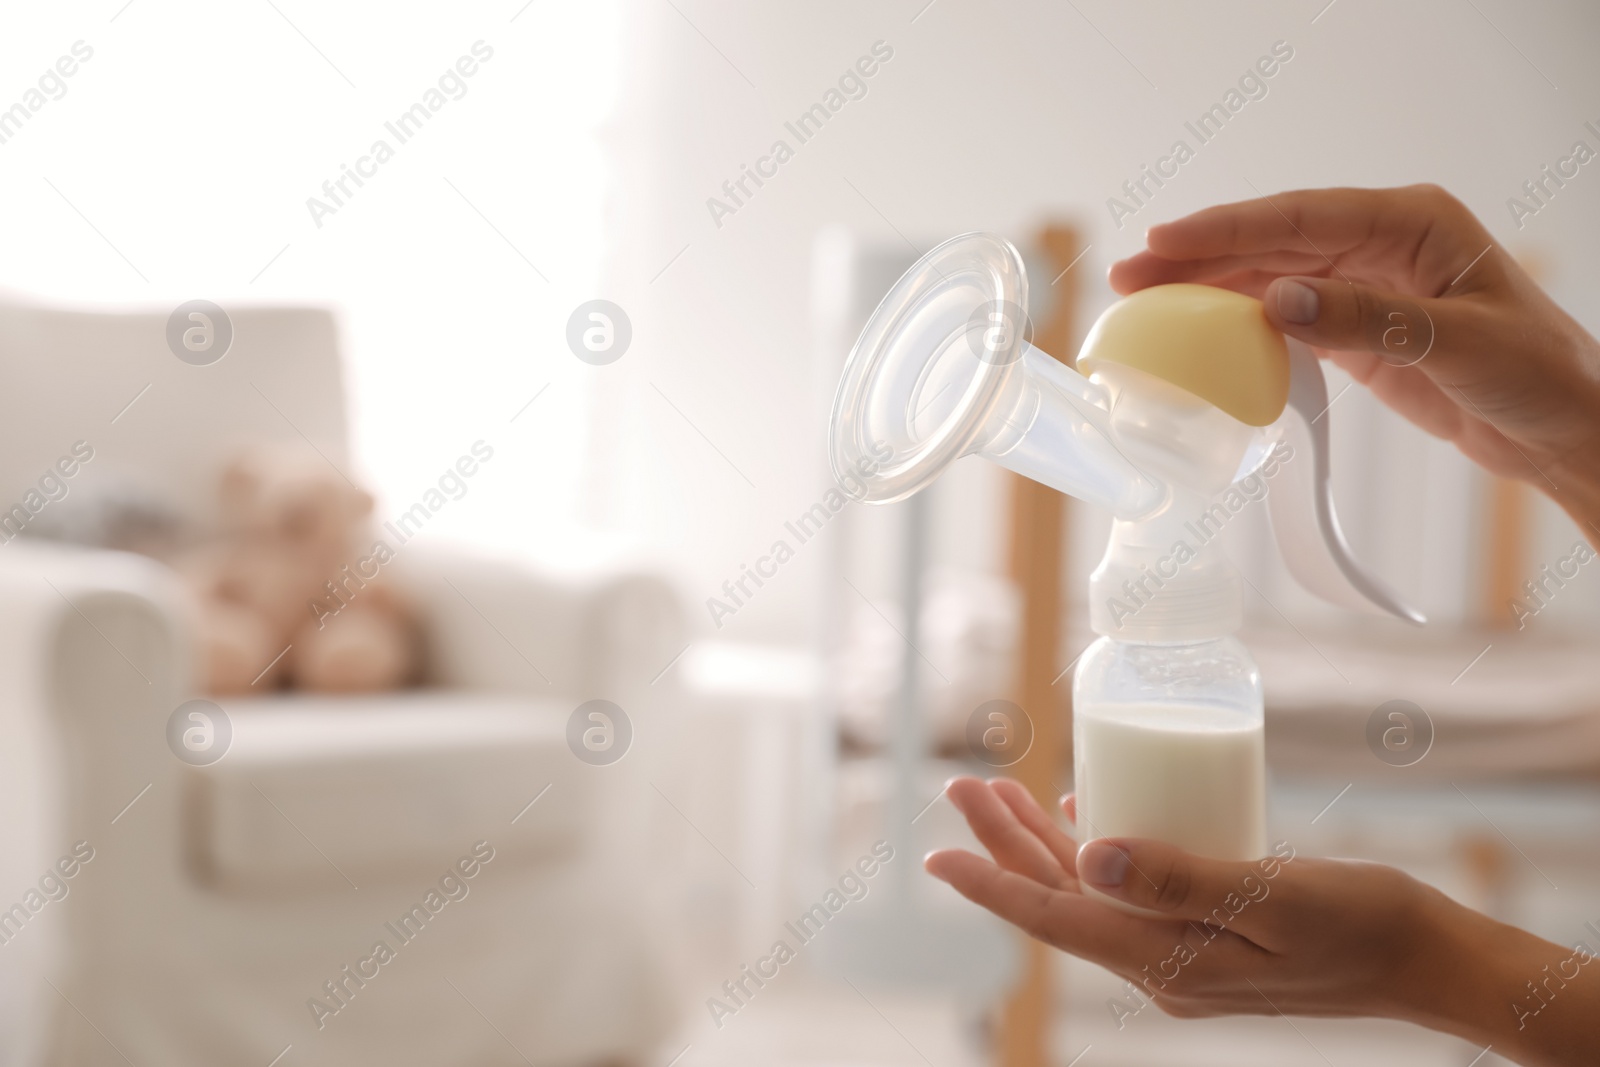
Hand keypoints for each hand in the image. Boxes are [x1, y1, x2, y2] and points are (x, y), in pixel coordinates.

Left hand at [925, 777, 1599, 1065]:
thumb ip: (1181, 877)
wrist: (1428, 960)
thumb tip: (1088, 857)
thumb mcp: (1272, 895)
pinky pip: (1131, 894)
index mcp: (1167, 960)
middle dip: (1006, 844)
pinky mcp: (1206, 935)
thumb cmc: (1363, 922)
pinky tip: (1085, 817)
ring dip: (1042, 845)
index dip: (991, 883)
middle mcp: (1162, 965)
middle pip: (1062, 899)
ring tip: (1000, 795)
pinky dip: (1099, 852)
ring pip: (1090, 894)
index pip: (1056, 917)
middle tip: (964, 786)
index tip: (934, 855)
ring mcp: (1183, 954)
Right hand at [1109, 185, 1599, 535]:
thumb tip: (1278, 301)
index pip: (1302, 216)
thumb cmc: (1540, 375)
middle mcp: (1383, 243)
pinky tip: (1199, 333)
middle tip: (1129, 276)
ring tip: (1146, 303)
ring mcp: (1366, 283)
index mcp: (1414, 223)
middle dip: (1199, 256)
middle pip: (1272, 241)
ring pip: (1270, 275)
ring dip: (1209, 290)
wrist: (1566, 428)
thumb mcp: (1460, 346)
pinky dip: (1238, 324)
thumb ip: (1368, 321)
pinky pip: (1284, 315)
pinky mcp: (1357, 327)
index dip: (1228, 228)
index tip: (1164, 241)